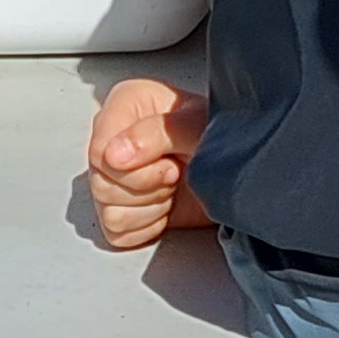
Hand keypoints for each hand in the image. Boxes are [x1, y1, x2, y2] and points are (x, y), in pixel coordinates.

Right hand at [86, 79, 210, 252]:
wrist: (239, 169)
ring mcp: (115, 174)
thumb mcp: (196, 125)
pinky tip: (166, 205)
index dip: (133, 168)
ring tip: (172, 187)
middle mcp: (115, 138)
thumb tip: (114, 155)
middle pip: (101, 184)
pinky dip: (148, 225)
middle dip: (147, 187)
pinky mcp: (123, 206)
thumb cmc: (222, 135)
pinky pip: (117, 231)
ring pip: (108, 210)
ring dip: (150, 207)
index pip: (99, 151)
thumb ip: (156, 133)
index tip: (168, 163)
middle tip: (175, 172)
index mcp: (126, 106)